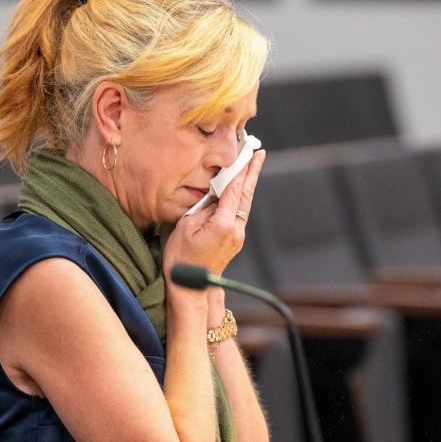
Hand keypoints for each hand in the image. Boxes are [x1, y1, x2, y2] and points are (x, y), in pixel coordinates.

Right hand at [164, 149, 265, 276]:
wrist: (189, 288)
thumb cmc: (181, 258)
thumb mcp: (185, 227)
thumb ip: (202, 208)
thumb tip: (214, 197)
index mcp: (223, 224)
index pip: (234, 190)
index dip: (241, 169)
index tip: (249, 153)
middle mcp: (235, 230)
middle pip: (246, 195)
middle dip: (252, 172)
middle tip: (259, 153)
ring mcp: (237, 237)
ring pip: (243, 205)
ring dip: (246, 185)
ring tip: (250, 167)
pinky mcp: (234, 241)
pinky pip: (237, 215)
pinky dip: (239, 199)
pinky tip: (237, 192)